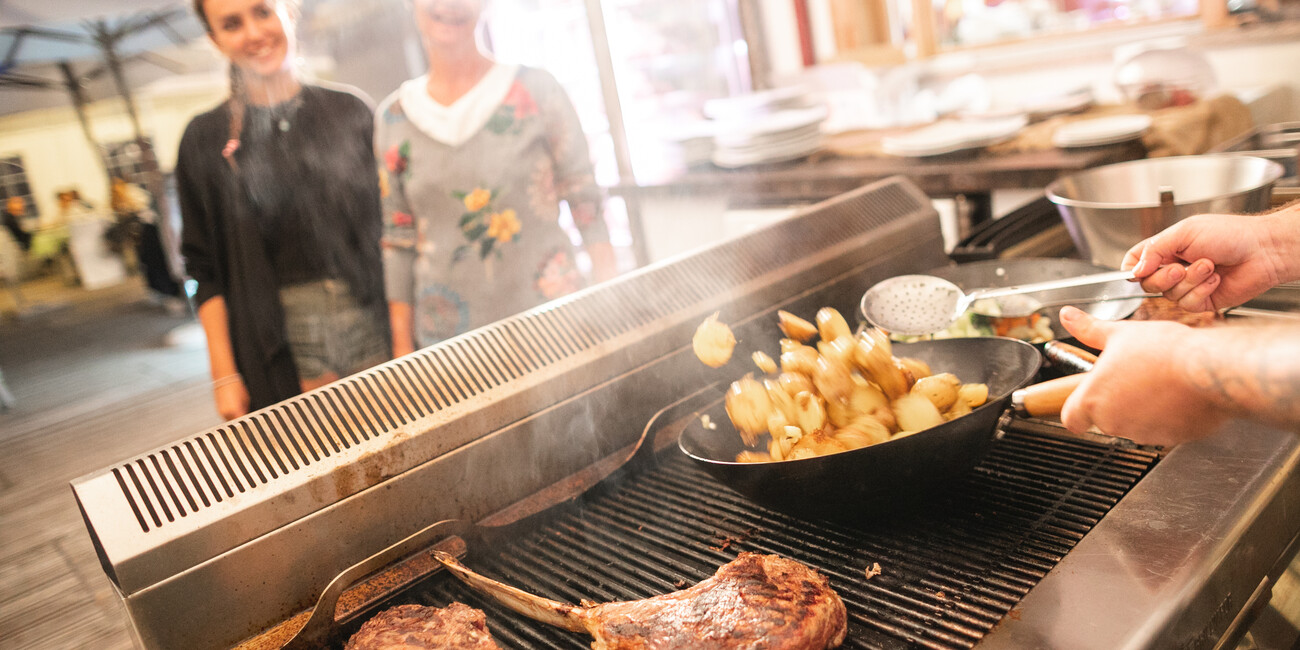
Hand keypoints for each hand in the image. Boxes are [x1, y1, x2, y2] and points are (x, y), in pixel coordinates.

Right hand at [213, 375, 249, 420]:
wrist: (224, 379)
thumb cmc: (235, 386)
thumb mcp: (246, 399)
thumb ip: (246, 409)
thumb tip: (246, 415)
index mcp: (235, 411)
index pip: (242, 423)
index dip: (246, 423)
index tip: (250, 422)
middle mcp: (226, 413)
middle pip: (235, 423)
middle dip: (240, 420)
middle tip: (244, 414)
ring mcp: (221, 412)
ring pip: (230, 420)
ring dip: (234, 417)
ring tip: (238, 408)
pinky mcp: (218, 410)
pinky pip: (225, 415)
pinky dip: (229, 414)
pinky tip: (232, 406)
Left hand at [1058, 307, 1226, 444]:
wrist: (1208, 369)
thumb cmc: (1164, 352)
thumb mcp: (1119, 333)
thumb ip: (1089, 330)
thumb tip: (1068, 316)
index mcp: (1093, 399)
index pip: (1071, 418)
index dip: (1078, 409)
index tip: (1087, 398)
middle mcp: (1113, 422)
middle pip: (1105, 419)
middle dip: (1116, 401)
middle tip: (1134, 377)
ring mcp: (1143, 433)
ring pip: (1135, 425)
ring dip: (1142, 409)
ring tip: (1157, 382)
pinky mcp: (1172, 439)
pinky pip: (1164, 429)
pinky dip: (1168, 417)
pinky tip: (1177, 395)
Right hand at [1122, 212, 1287, 311]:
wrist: (1262, 251)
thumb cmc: (1230, 234)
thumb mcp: (1184, 232)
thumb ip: (1154, 250)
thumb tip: (1134, 270)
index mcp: (1166, 249)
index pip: (1134, 262)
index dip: (1133, 269)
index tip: (1142, 269)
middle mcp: (1174, 268)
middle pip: (1147, 283)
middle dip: (1164, 277)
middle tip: (1181, 266)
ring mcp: (1187, 285)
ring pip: (1169, 295)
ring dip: (1190, 280)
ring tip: (1209, 266)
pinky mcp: (1202, 300)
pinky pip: (1187, 304)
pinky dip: (1201, 290)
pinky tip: (1215, 279)